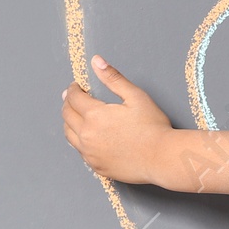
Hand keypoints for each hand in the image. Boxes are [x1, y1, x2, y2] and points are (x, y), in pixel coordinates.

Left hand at [61, 57, 174, 184]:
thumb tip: (97, 61)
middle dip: (68, 103)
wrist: (162, 158)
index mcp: (94, 115)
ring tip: (76, 116)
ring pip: (69, 135)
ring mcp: (90, 153)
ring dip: (69, 122)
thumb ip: (113, 78)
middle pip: (66, 116)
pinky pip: (80, 151)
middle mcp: (87, 135)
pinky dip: (79, 140)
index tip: (76, 86)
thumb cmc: (153, 127)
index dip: (73, 89)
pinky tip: (88, 137)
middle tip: (73, 98)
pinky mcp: (96, 166)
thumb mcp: (135, 96)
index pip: (74, 98)